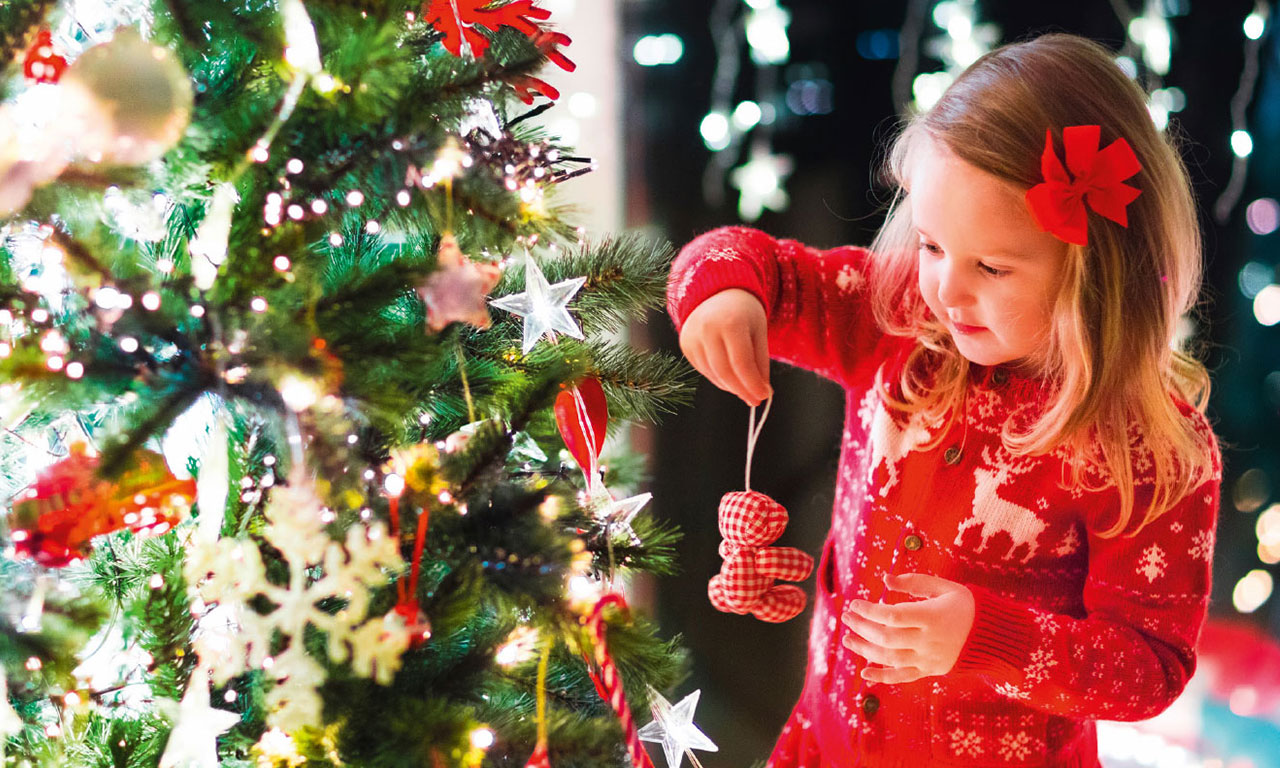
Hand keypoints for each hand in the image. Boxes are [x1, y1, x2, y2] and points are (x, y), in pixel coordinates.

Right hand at [678, 288, 771, 405]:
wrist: (716, 293)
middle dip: (742, 390)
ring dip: (731, 386)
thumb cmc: (743, 313)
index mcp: (730, 322)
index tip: (763, 396)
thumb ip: (760, 362)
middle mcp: (707, 328)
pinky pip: (703, 370)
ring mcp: (692, 337)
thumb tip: (762, 393)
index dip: (753, 383)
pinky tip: (729, 377)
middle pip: (725, 372)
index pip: (742, 363)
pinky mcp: (685, 344)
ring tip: (744, 387)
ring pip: (713, 374)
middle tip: (755, 399)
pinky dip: (718, 378)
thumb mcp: (759, 332)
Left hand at [840, 573, 975, 684]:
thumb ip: (914, 582)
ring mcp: (928, 659)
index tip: (854, 603)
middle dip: (862, 627)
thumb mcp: (944, 587)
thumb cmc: (964, 605)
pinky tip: (864, 673)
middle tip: (846, 617)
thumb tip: (885, 579)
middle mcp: (928, 641)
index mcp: (932, 617)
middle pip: (887, 637)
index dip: (870, 611)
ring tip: (847, 639)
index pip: (893, 616)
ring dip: (865, 650)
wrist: (991, 636)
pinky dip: (882, 677)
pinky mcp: (929, 671)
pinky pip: (903, 677)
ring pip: (890, 658)